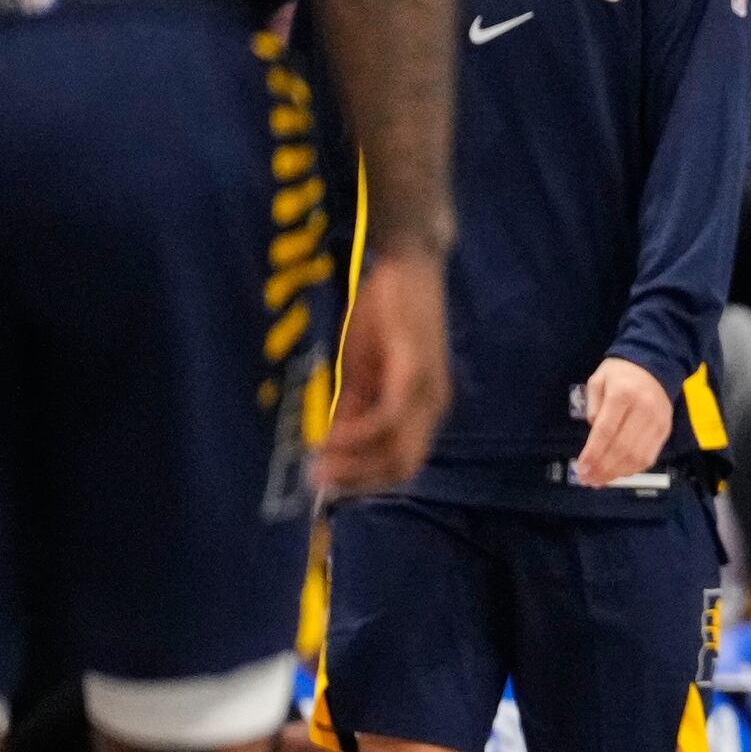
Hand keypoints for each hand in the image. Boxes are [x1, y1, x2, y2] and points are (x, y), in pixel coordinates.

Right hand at [319, 249, 448, 497]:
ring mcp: (428, 389)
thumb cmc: (385, 315)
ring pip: (399, 450)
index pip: (402, 464)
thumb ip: (352, 408)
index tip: (326, 487)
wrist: (407, 264)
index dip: (364, 481)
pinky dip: (359, 434)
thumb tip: (330, 447)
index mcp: (424, 408)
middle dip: (358, 481)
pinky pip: (390, 417)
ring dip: (354, 464)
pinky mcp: (415, 369)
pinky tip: (331, 436)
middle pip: (404, 467)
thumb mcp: (362, 370)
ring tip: (318, 464)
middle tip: (317, 482)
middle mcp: (433, 406)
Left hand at [570, 357, 672, 487]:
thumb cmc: (621, 373)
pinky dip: (633, 469)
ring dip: (617, 473)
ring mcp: (657, 421)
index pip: (606, 431)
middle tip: (588, 480)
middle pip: (622, 447)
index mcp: (623, 394)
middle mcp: (643, 409)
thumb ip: (592, 407)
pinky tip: (618, 473)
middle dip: (603, 468)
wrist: (656, 364)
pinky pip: (650, 456)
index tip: (581, 469)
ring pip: (637, 456)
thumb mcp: (598, 380)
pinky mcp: (665, 430)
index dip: (593, 453)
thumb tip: (595, 438)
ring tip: (600, 481)